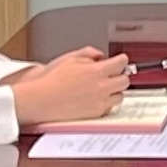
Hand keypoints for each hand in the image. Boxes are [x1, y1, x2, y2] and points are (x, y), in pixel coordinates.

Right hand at [13, 48, 131, 126]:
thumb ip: (90, 53)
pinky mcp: (96, 113)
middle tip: (112, 74)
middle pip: (125, 80)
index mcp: (97, 71)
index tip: (120, 60)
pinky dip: (106, 103)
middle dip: (120, 75)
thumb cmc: (51, 80)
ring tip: (102, 88)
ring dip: (114, 90)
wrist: (41, 100)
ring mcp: (100, 102)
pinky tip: (95, 98)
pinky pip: (110, 108)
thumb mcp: (70, 58)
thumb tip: (100, 56)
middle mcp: (102, 87)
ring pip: (120, 96)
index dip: (121, 60)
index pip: (121, 63)